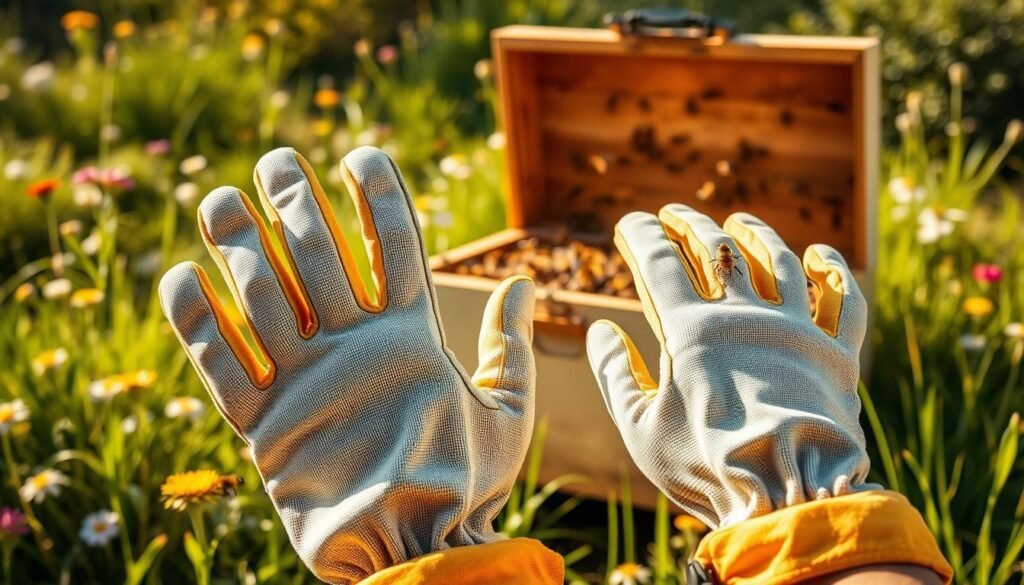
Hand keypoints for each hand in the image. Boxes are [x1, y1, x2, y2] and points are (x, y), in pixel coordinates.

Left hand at [159, 147, 535, 583]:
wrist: (412, 554)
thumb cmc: (465, 485)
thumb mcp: (508, 413)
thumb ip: (513, 347)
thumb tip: (519, 285)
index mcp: (414, 340)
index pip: (397, 244)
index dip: (380, 191)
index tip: (361, 154)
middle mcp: (354, 349)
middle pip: (318, 250)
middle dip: (294, 195)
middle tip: (275, 161)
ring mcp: (304, 385)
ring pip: (261, 292)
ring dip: (236, 237)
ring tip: (218, 197)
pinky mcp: (262, 428)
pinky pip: (219, 364)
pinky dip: (195, 318)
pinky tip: (180, 274)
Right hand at [587, 204, 877, 528]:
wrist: (791, 496)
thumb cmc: (706, 468)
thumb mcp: (639, 428)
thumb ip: (615, 374)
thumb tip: (600, 329)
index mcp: (691, 333)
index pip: (658, 264)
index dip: (641, 236)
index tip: (630, 223)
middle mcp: (744, 318)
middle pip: (715, 251)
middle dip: (690, 225)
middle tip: (674, 214)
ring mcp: (797, 330)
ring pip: (777, 261)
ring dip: (756, 234)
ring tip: (740, 220)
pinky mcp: (838, 354)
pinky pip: (843, 299)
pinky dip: (834, 271)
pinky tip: (820, 255)